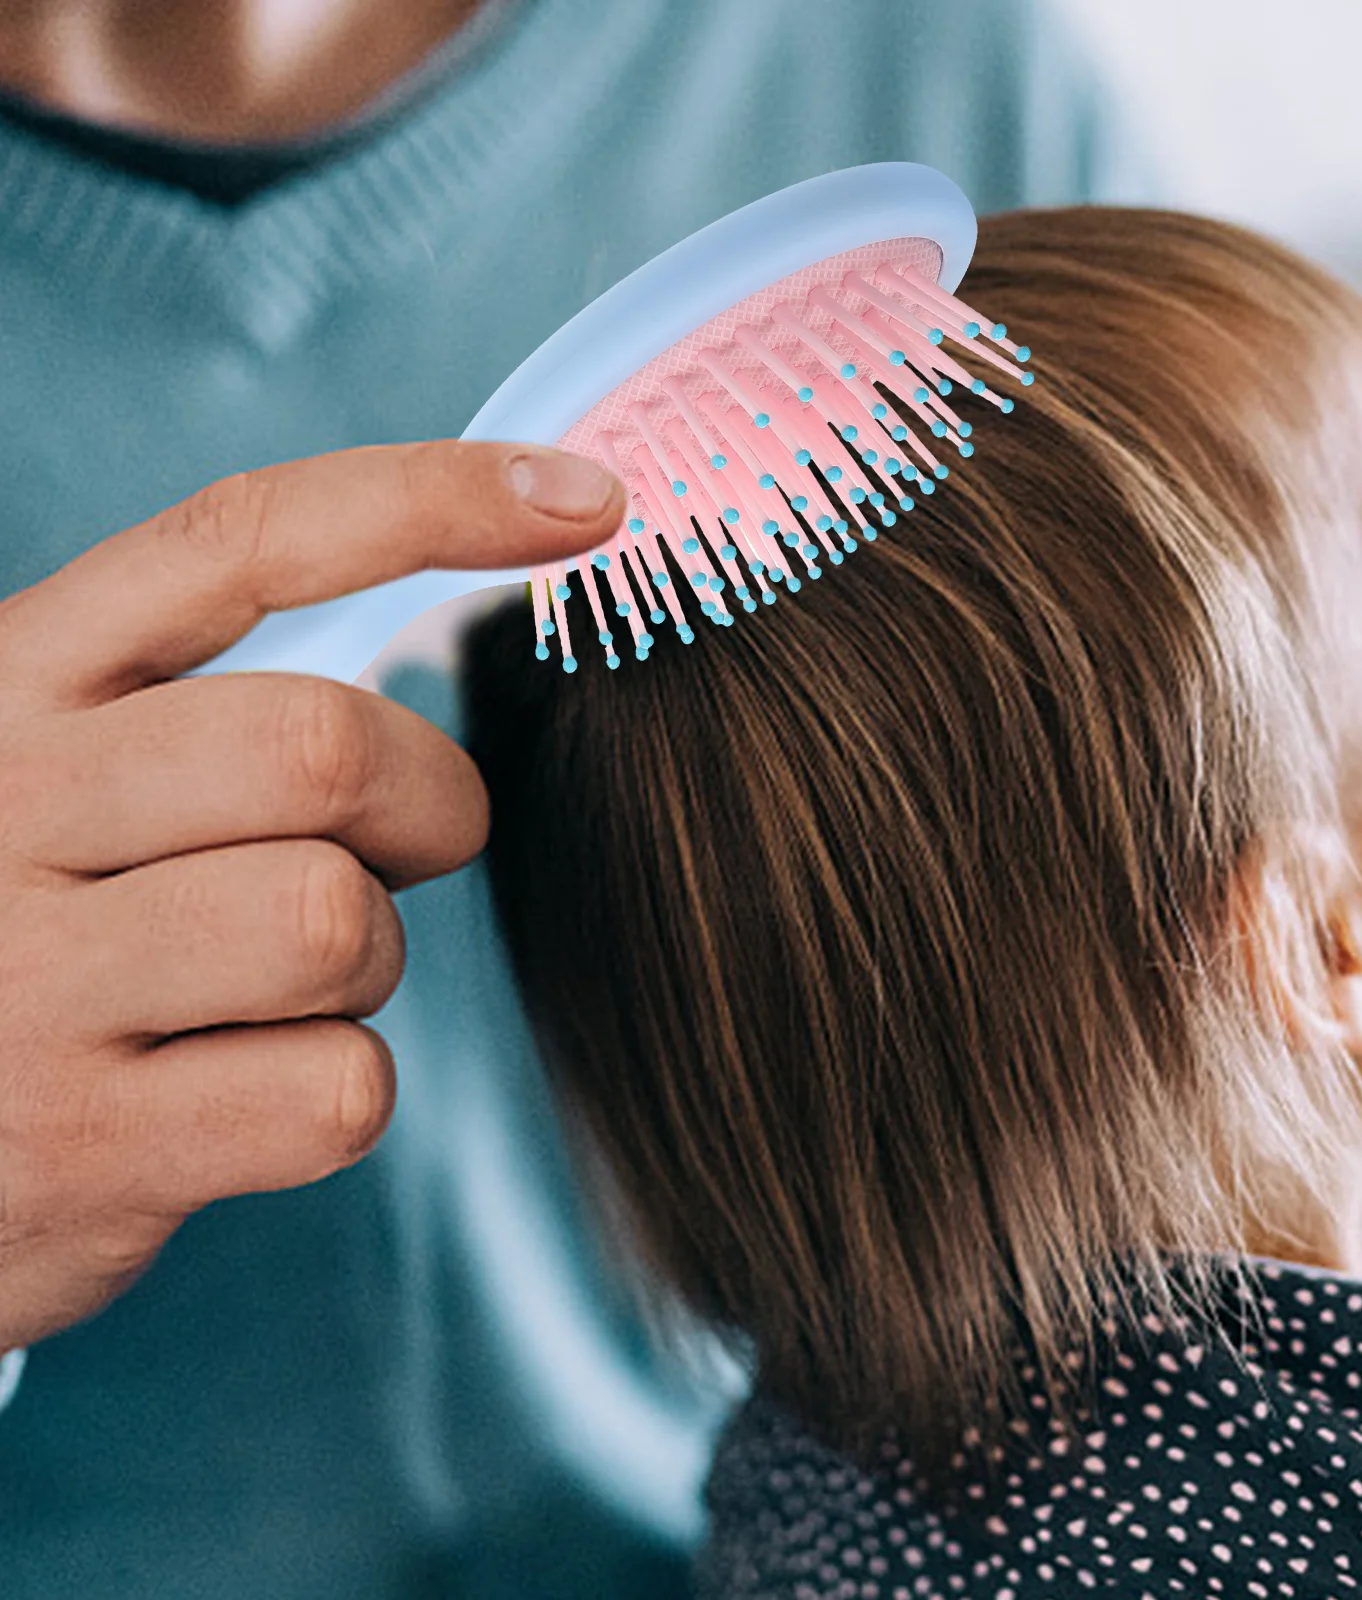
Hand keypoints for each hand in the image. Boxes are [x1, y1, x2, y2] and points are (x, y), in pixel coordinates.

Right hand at [0, 441, 620, 1349]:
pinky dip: (335, 1095)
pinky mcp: (83, 1146)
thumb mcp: (61, 786)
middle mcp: (2, 808)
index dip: (431, 501)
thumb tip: (442, 663)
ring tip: (277, 991)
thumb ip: (197, 708)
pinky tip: (238, 1097)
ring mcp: (25, 983)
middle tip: (399, 852)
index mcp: (13, 687)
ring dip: (368, 961)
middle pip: (324, 745)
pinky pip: (335, 1090)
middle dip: (425, 803)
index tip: (589, 501)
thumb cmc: (22, 945)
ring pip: (337, 919)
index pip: (240, 544)